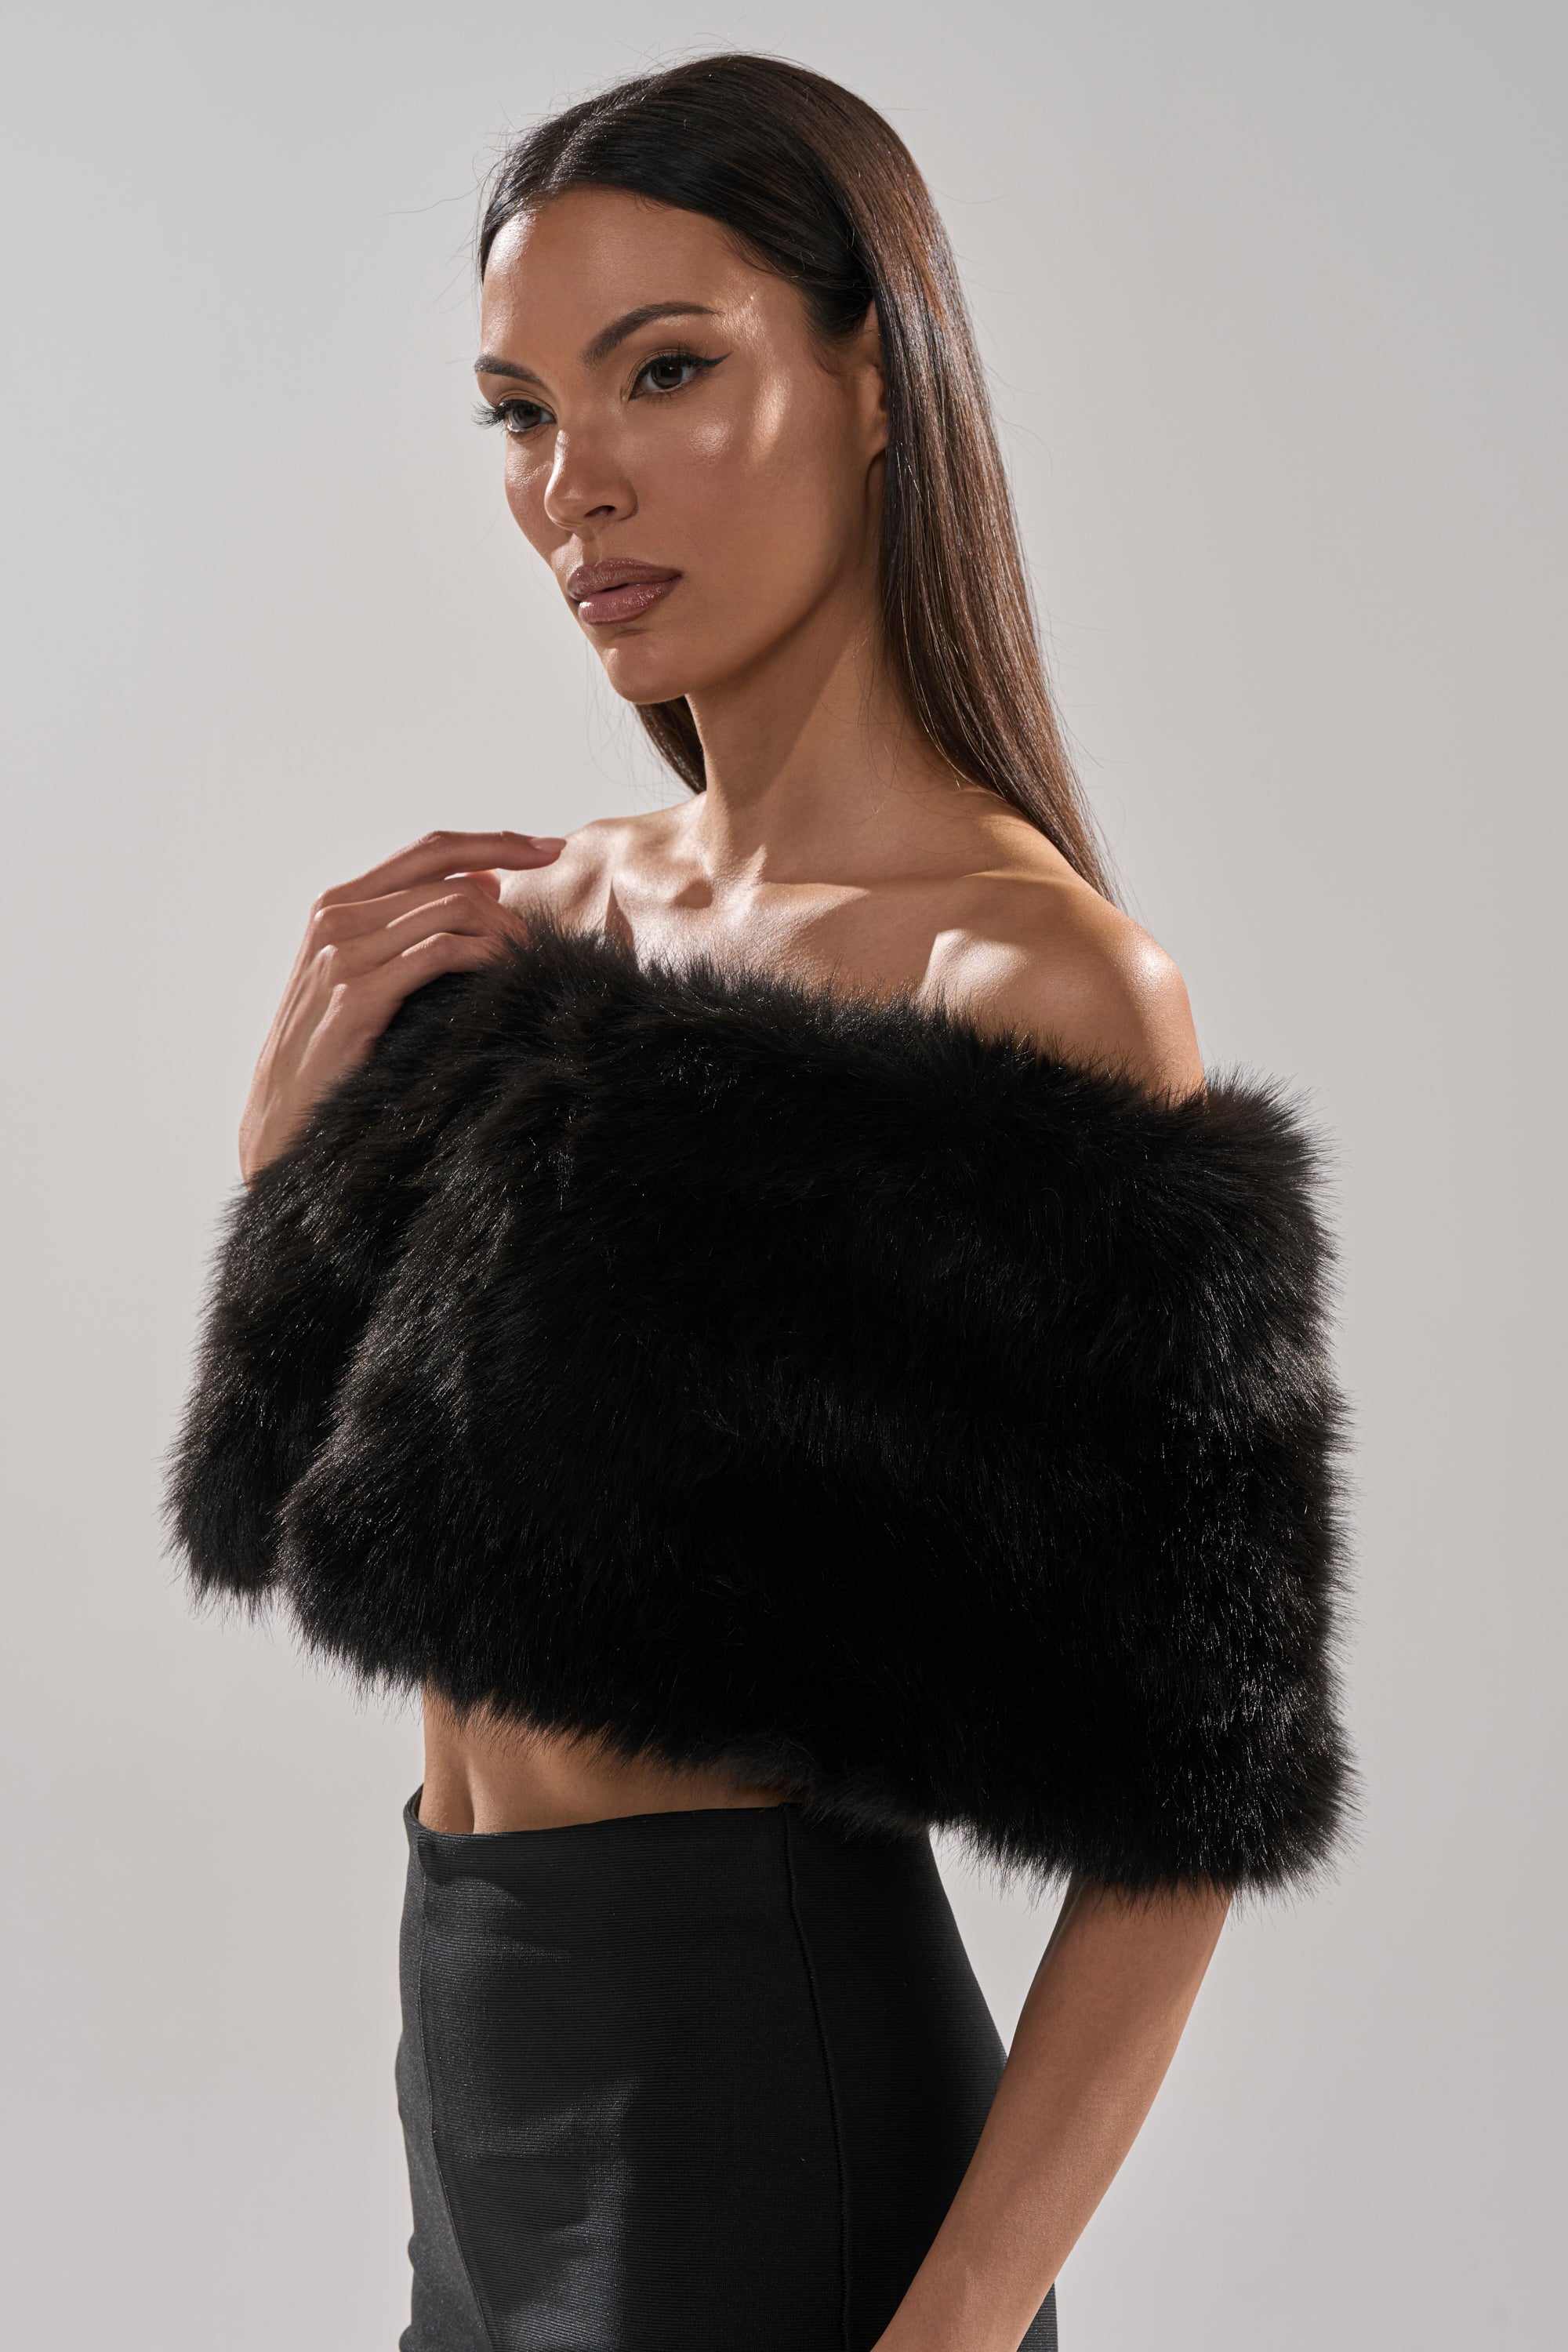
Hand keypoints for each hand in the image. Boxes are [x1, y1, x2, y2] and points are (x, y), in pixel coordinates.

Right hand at [237, 828, 565, 1183]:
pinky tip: (508, 972)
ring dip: (504, 930)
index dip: (497, 842)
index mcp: (339, 904)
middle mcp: (336, 918)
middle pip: (448, 876)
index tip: (552, 849)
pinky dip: (486, 954)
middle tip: (543, 932)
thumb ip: (414, 925)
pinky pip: (441, 952)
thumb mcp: (369, 974)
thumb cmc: (338, 1050)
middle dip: (511, 894)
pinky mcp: (357, 995)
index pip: (430, 850)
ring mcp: (342, 954)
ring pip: (451, 908)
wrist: (283, 1118)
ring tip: (529, 961)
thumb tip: (488, 881)